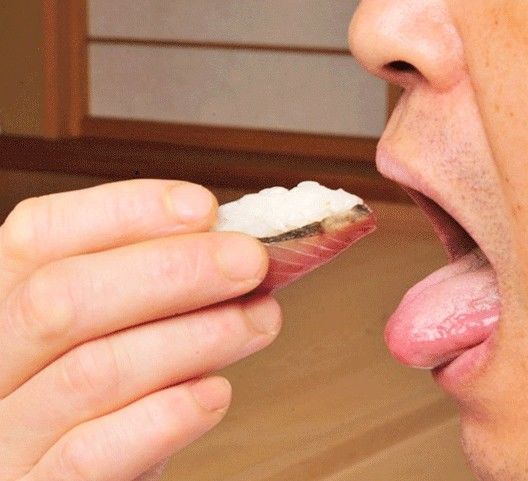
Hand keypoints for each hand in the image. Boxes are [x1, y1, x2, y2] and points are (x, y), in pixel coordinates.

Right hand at [0, 180, 281, 480]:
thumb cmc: (99, 402)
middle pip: (62, 299)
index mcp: (0, 308)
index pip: (39, 236)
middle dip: (172, 270)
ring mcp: (5, 438)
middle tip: (250, 260)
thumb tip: (231, 249)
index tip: (205, 207)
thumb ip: (147, 295)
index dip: (123, 211)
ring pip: (93, 372)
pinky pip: (93, 455)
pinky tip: (215, 393)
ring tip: (258, 320)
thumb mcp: (106, 334)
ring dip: (194, 337)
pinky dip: (166, 417)